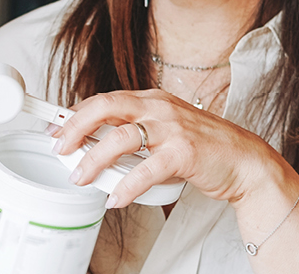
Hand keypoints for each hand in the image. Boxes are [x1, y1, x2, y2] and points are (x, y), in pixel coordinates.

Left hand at [51, 89, 292, 207]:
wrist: (245, 161)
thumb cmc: (202, 148)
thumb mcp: (164, 132)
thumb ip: (134, 135)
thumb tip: (94, 148)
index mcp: (151, 99)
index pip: (104, 99)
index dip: (74, 113)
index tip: (54, 128)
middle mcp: (159, 108)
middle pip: (105, 108)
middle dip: (74, 128)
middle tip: (59, 149)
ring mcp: (172, 128)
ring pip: (120, 138)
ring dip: (93, 160)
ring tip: (80, 177)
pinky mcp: (184, 152)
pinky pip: (146, 170)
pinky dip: (126, 187)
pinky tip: (115, 199)